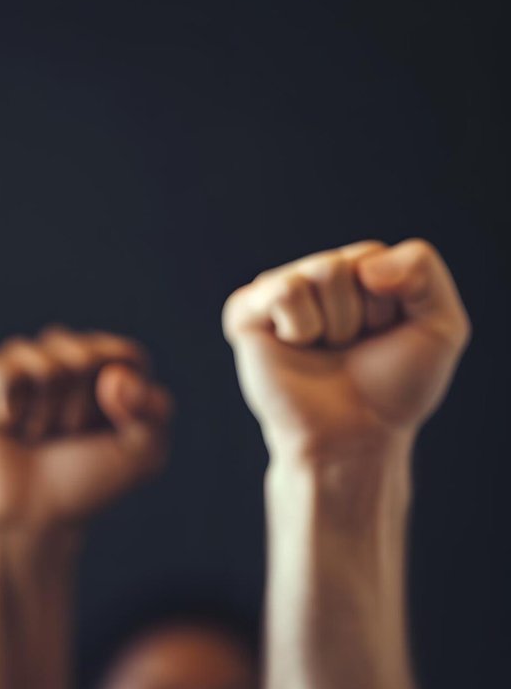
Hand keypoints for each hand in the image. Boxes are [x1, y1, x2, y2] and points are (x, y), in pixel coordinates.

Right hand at [0, 327, 171, 530]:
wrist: (34, 516)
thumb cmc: (88, 482)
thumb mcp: (143, 455)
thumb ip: (154, 411)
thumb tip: (115, 378)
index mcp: (107, 368)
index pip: (124, 355)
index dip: (120, 397)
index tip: (110, 429)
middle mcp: (64, 356)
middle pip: (82, 356)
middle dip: (79, 407)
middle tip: (67, 434)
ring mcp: (22, 365)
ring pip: (40, 360)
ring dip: (43, 411)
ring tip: (37, 434)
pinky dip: (7, 404)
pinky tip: (7, 424)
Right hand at [223, 239, 469, 458]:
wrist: (355, 434)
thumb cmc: (394, 386)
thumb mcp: (441, 324)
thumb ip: (423, 268)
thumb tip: (362, 266)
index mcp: (355, 273)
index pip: (374, 254)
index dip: (389, 301)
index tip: (383, 334)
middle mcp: (312, 276)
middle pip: (343, 263)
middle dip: (359, 312)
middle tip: (349, 347)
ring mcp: (276, 293)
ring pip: (318, 271)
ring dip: (334, 323)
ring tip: (323, 350)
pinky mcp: (246, 312)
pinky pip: (283, 291)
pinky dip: (300, 326)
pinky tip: (294, 347)